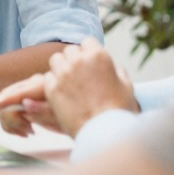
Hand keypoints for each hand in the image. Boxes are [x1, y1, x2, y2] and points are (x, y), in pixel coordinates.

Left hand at [0, 40, 137, 137]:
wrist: (104, 132)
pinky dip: (53, 83)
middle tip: (79, 75)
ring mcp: (63, 73)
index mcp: (98, 56)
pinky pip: (47, 77)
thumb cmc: (119, 111)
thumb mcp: (126, 87)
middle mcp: (79, 61)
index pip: (87, 42)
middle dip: (74, 60)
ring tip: (69, 83)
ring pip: (56, 60)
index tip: (90, 63)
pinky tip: (62, 94)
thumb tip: (114, 67)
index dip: (89, 53)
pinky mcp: (51, 88)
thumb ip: (118, 72)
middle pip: (70, 50)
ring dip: (61, 68)